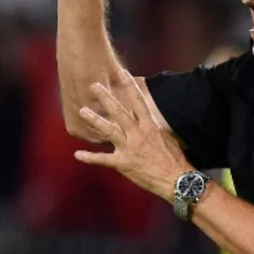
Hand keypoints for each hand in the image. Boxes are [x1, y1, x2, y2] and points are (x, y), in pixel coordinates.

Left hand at [74, 71, 191, 200]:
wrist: (176, 180)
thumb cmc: (174, 159)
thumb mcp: (165, 137)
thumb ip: (151, 126)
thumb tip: (146, 115)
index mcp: (149, 126)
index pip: (138, 102)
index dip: (130, 86)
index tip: (122, 72)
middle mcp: (138, 134)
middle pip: (119, 112)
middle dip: (106, 98)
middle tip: (94, 85)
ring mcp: (129, 149)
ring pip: (109, 130)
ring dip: (95, 120)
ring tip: (82, 110)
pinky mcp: (124, 164)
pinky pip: (104, 160)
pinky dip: (90, 157)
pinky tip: (77, 154)